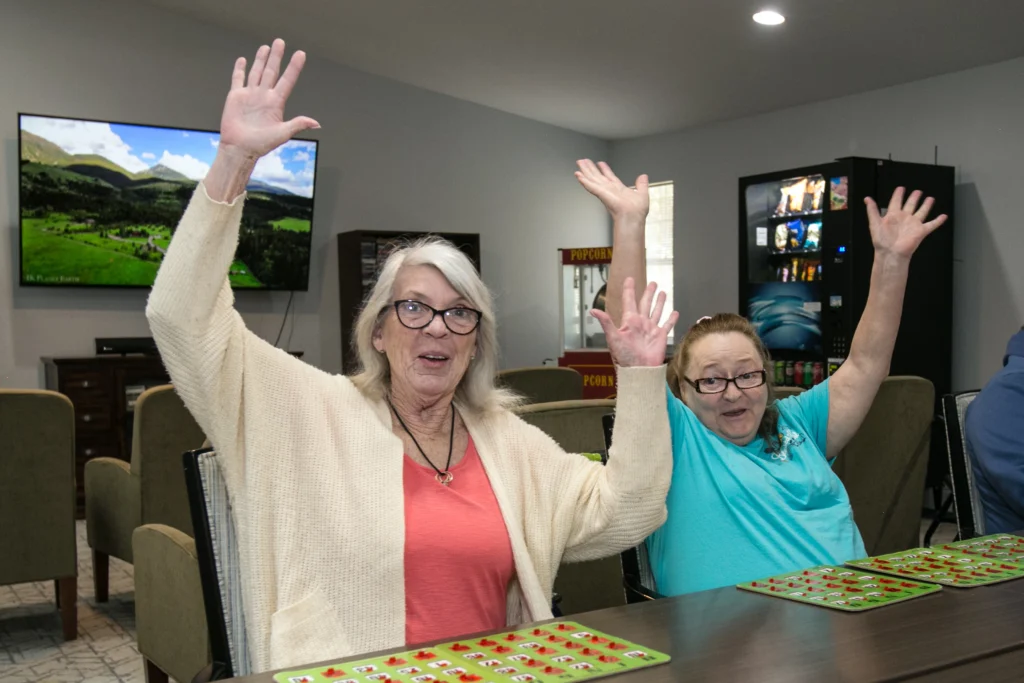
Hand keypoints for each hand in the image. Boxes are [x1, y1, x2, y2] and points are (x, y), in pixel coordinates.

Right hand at [218, 39, 319, 160]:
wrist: (240, 149)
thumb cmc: (261, 144)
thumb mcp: (282, 134)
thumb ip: (297, 125)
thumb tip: (316, 123)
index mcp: (276, 103)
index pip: (287, 80)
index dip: (294, 68)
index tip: (301, 54)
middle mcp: (264, 96)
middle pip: (272, 72)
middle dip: (276, 57)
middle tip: (280, 41)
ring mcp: (250, 95)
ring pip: (257, 72)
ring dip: (261, 59)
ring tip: (266, 47)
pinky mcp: (236, 97)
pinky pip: (238, 79)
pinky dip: (240, 69)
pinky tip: (243, 60)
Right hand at [575, 159, 648, 221]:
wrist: (633, 217)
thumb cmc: (637, 211)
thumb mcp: (642, 193)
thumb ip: (642, 184)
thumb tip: (643, 176)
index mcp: (619, 189)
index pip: (609, 176)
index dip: (605, 169)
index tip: (600, 163)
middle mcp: (610, 190)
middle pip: (598, 176)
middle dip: (591, 168)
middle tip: (583, 161)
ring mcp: (604, 191)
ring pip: (592, 179)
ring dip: (585, 171)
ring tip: (579, 163)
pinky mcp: (601, 193)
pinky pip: (591, 186)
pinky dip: (584, 181)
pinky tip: (578, 175)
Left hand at [591, 278, 677, 367]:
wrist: (638, 370)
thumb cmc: (623, 356)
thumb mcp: (613, 337)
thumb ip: (606, 322)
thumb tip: (593, 310)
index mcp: (629, 321)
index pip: (629, 301)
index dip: (629, 289)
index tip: (629, 279)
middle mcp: (640, 323)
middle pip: (645, 303)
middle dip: (648, 293)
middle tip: (653, 282)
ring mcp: (651, 329)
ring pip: (657, 311)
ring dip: (660, 302)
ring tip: (663, 292)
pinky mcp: (660, 337)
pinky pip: (667, 325)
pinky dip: (671, 319)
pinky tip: (675, 312)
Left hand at [864, 187, 947, 260]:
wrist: (890, 253)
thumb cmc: (881, 241)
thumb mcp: (874, 223)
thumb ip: (872, 210)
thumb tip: (866, 199)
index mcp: (893, 215)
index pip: (896, 201)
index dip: (898, 194)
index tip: (901, 188)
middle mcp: (904, 218)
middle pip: (911, 204)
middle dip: (914, 197)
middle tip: (918, 191)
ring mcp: (913, 224)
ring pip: (922, 211)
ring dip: (926, 205)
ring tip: (930, 198)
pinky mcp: (921, 231)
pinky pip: (932, 224)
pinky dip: (938, 221)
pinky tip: (944, 216)